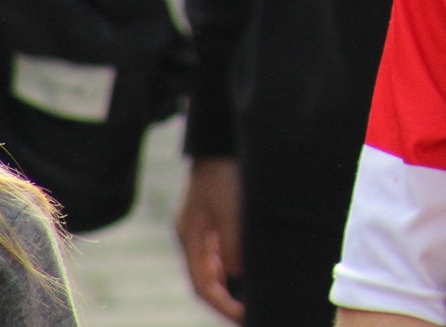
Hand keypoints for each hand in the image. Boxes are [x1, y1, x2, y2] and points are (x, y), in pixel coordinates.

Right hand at [175, 157, 244, 322]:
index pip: (203, 286)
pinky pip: (222, 252)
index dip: (223, 306)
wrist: (222, 138)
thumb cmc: (225, 172)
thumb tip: (236, 279)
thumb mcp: (231, 210)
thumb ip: (232, 245)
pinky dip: (235, 267)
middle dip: (227, 301)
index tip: (245, 318)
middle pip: (206, 280)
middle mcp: (193, 236)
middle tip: (252, 314)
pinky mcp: (215, 216)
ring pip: (215, 267)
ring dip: (232, 286)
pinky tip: (252, 271)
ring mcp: (202, 227)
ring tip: (254, 298)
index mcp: (191, 238)